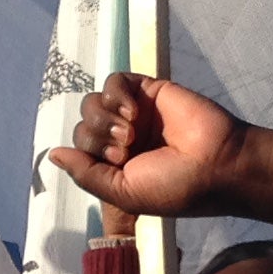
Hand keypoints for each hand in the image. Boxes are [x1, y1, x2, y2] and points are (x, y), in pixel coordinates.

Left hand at [46, 72, 254, 218]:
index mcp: (116, 164)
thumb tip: (53, 154)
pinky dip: (116, 94)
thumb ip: (87, 174)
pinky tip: (134, 110)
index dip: (90, 151)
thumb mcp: (123, 192)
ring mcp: (135, 112)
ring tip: (132, 129)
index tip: (119, 161)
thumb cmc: (175, 186)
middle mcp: (121, 137)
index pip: (80, 147)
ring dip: (105, 116)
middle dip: (97, 135)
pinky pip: (115, 81)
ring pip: (94, 102)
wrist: (218, 164)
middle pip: (84, 123)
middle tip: (126, 148)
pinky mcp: (149, 90)